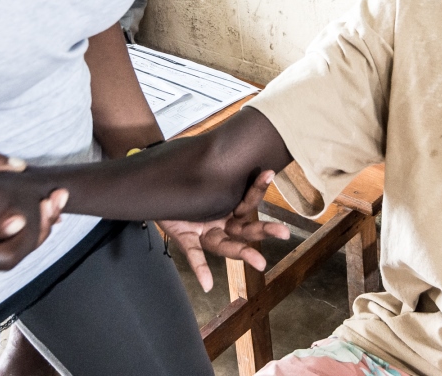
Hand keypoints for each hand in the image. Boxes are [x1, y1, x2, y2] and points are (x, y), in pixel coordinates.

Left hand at [158, 170, 290, 291]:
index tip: (270, 173)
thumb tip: (242, 158)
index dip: (258, 188)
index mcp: (228, 210)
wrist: (157, 196)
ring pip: (227, 246)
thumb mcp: (203, 184)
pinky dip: (201, 270)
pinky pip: (195, 256)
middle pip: (246, 229)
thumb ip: (220, 177)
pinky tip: (207, 284)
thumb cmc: (186, 191)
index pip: (248, 201)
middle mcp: (221, 224)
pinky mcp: (187, 241)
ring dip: (243, 254)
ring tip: (261, 262)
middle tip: (284, 233)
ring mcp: (205, 234)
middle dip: (265, 230)